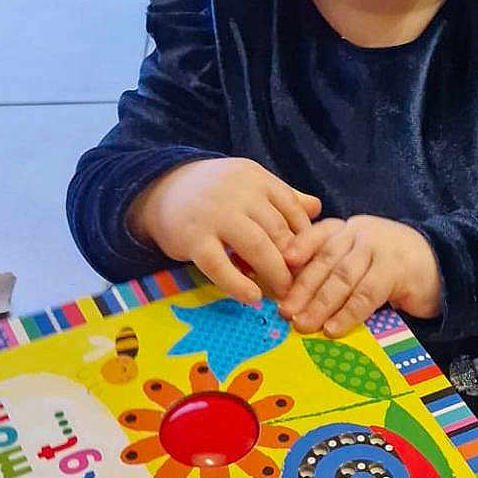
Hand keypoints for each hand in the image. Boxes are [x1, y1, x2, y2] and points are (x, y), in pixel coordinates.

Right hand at [129, 158, 320, 306]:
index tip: (310, 262)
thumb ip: (282, 197)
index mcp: (256, 178)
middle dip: (293, 262)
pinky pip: (220, 266)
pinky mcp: (193, 238)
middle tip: (301, 286)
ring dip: (274, 274)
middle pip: (279, 231)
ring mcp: (215, 214)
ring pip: (257, 247)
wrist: (159, 189)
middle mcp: (239, 193)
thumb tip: (318, 208)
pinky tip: (252, 298)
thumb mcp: (248, 185)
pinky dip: (239, 284)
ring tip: (282, 294)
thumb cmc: (213, 193)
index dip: (306, 239)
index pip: (293, 210)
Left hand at [278, 215, 441, 336]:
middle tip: (285, 311)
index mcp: (347, 229)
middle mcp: (361, 233)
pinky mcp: (396, 270)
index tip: (280, 264)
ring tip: (304, 324)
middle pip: (325, 259)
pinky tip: (334, 328)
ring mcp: (379, 249)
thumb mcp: (359, 262)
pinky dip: (347, 314)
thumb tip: (294, 300)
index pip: (317, 235)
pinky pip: (366, 294)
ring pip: (343, 277)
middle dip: (302, 287)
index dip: (298, 248)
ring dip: (320, 303)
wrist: (442, 265)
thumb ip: (332, 270)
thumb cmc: (391, 269)